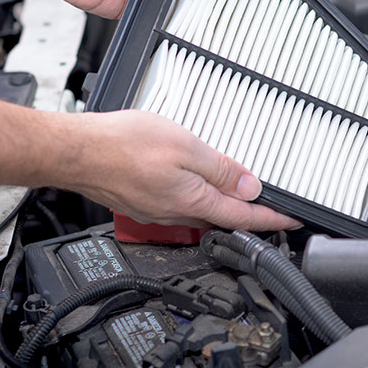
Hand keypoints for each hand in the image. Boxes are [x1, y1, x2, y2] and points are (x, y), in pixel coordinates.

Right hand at [66, 109, 301, 230]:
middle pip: (223, 218)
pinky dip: (198, 195)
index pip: (243, 218)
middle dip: (249, 214)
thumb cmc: (123, 146)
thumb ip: (220, 168)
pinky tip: (196, 181)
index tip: (292, 221)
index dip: (272, 219)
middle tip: (272, 206)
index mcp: (192, 201)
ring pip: (201, 211)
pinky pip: (181, 203)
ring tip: (239, 192)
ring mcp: (157, 209)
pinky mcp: (143, 201)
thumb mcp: (185, 147)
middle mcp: (176, 212)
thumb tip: (250, 186)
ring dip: (223, 203)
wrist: (76, 152)